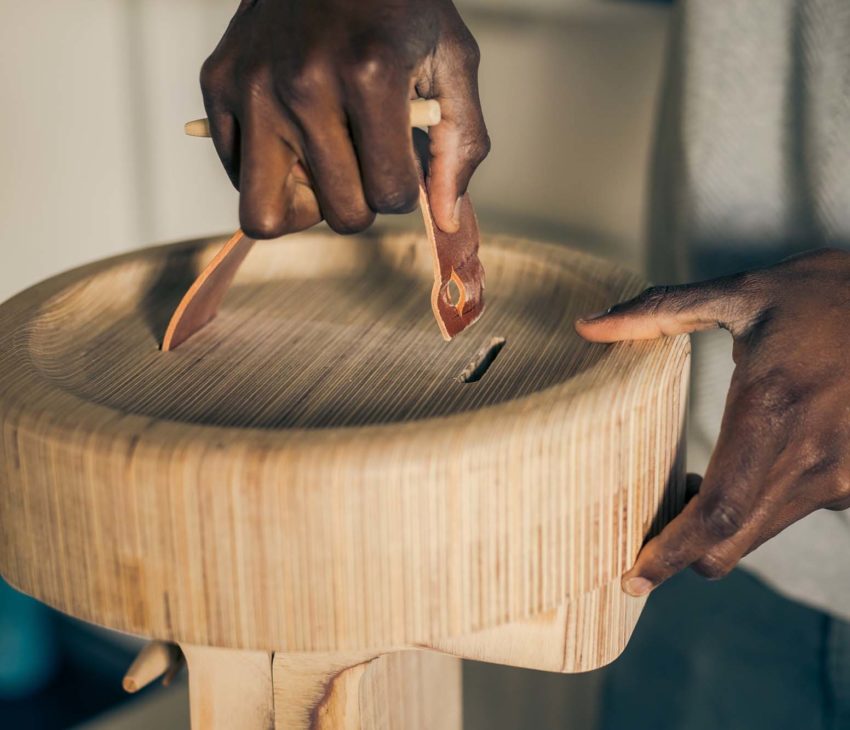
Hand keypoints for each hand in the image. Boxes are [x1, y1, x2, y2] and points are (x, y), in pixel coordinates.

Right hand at [200, 0, 488, 238]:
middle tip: (362, 162)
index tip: (400, 159)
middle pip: (340, 214)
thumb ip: (461, 145)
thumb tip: (446, 219)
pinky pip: (235, 177)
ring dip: (303, 204)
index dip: (404, 189)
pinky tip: (291, 134)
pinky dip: (267, 171)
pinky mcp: (217, 83)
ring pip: (264, 215)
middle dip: (361, 202)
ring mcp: (253, 85)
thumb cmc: (398, 7)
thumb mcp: (452, 61)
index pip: (390, 194)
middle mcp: (304, 83)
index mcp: (369, 74)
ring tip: (320, 163)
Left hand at [576, 248, 849, 596]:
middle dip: (685, 551)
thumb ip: (660, 311)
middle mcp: (814, 456)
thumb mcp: (741, 293)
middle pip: (735, 541)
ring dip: (721, 526)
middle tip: (645, 541)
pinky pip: (792, 512)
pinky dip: (757, 509)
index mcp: (774, 411)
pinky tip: (743, 469)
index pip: (718, 512)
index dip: (672, 553)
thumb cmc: (821, 295)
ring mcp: (843, 474)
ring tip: (690, 486)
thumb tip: (587, 324)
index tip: (634, 577)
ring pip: (762, 532)